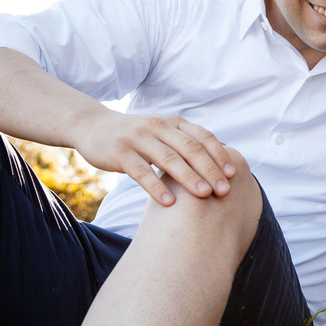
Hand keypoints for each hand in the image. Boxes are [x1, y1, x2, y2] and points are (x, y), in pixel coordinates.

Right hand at [74, 109, 235, 205]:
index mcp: (173, 123)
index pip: (202, 137)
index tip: (233, 174)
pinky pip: (141, 171)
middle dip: (210, 169)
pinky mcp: (120, 152)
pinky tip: (169, 202)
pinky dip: (156, 187)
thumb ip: (184, 143)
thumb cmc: (135, 136)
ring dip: (188, 178)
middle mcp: (158, 127)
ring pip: (169, 159)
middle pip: (190, 148)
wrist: (92, 126)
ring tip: (204, 195)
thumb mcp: (161, 133)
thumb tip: (218, 163)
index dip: (219, 154)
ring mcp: (138, 138)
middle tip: (224, 190)